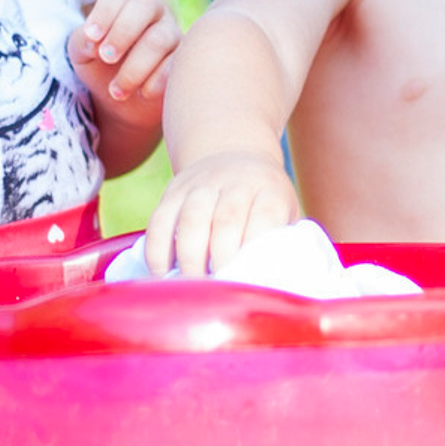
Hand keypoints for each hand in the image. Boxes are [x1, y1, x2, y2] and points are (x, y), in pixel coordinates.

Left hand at [69, 0, 181, 118]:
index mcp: (125, 2)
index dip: (104, 12)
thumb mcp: (83, 53)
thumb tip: (93, 41)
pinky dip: (156, 81)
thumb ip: (82, 41)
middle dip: (123, 32)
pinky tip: (142, 94)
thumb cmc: (100, 68)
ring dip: (134, 68)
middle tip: (106, 57)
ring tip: (116, 91)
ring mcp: (172, 33)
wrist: (123, 104)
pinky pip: (176, 64)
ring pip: (159, 39)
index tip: (91, 37)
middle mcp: (153, 11)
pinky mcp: (184, 60)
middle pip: (146, 3)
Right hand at [146, 149, 298, 279]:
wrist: (234, 155)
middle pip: (226, 220)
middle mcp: (237, 182)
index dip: (254, 251)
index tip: (249, 282)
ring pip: (192, 219)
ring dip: (189, 258)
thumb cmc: (264, 202)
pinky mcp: (173, 190)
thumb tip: (286, 288)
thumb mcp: (286, 213)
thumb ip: (286, 244)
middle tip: (218, 291)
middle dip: (220, 261)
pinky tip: (162, 274)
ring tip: (191, 286)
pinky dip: (158, 250)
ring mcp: (202, 184)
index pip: (264, 219)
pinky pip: (160, 220)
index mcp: (270, 190)